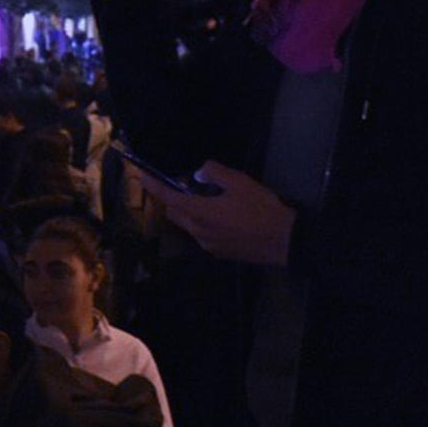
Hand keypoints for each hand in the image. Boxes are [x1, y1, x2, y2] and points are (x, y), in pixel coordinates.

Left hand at [139, 161, 295, 267]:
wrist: (286, 241)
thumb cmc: (261, 209)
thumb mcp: (239, 182)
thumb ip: (214, 173)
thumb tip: (198, 174)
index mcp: (199, 213)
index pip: (167, 198)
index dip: (153, 185)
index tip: (141, 175)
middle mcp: (198, 232)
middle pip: (175, 213)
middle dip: (173, 198)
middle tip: (186, 184)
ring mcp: (209, 246)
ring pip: (189, 225)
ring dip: (190, 211)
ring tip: (210, 198)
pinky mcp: (221, 253)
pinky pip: (203, 235)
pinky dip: (203, 222)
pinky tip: (222, 215)